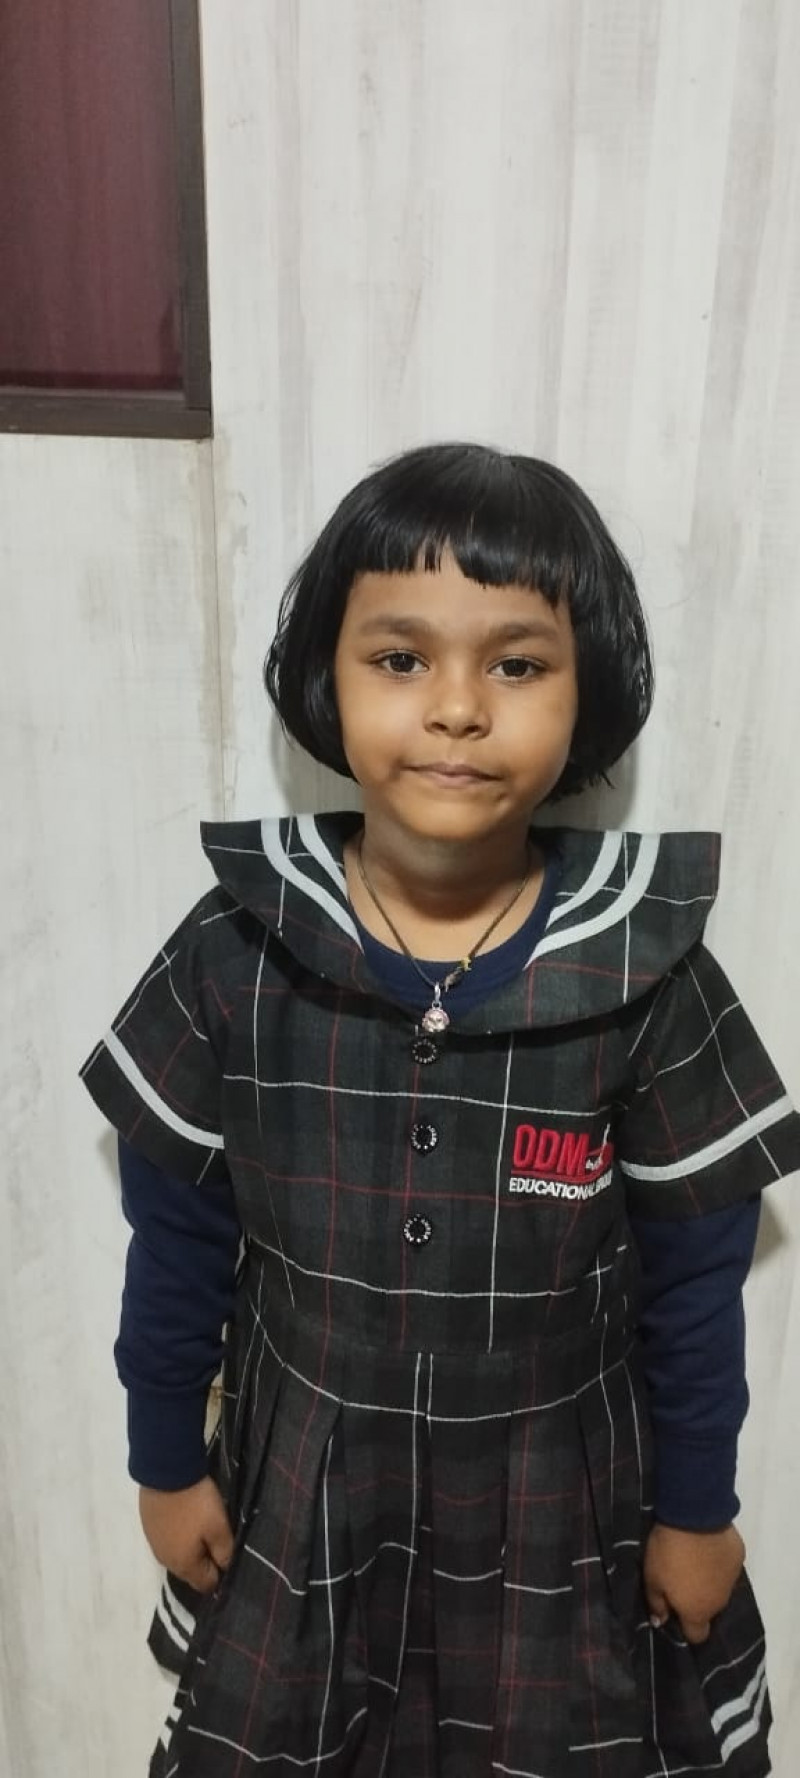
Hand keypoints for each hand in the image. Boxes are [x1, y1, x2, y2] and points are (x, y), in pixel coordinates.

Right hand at [139, 1476, 234, 1594]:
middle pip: (191, 1572)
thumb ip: (224, 1552)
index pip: (206, 1584)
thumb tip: (225, 1570)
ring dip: (191, 1548)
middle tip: (217, 1537)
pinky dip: (178, 1535)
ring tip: (201, 1526)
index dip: (220, 1573)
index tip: (227, 1553)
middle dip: (205, 1561)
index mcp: (184, 1565)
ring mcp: (154, 1544)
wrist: (166, 1472)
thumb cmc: (196, 1503)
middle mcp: (166, 1561)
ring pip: (179, 1556)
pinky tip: (185, 1519)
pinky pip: (168, 1541)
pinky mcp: (149, 1527)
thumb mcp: (219, 1527)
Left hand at [643, 1522, 744, 1643]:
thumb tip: (661, 1621)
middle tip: (680, 1581)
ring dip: (708, 1582)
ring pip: (719, 1589)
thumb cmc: (669, 1552)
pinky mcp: (739, 1557)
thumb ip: (657, 1604)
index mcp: (698, 1611)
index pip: (697, 1636)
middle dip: (696, 1601)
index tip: (675, 1612)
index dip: (685, 1627)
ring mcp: (732, 1579)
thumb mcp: (652, 1578)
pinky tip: (706, 1547)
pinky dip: (717, 1562)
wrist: (695, 1516)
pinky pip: (726, 1567)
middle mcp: (719, 1602)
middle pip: (708, 1611)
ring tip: (693, 1562)